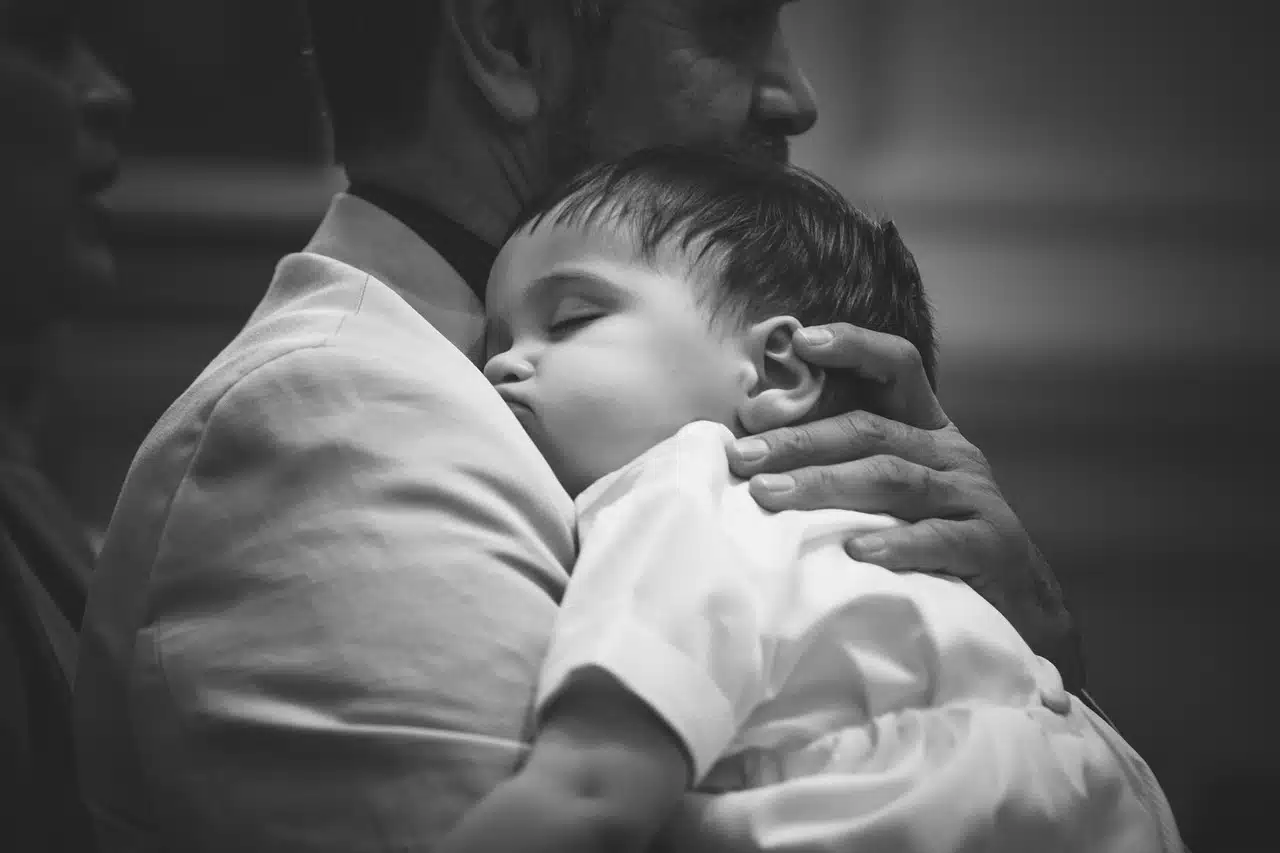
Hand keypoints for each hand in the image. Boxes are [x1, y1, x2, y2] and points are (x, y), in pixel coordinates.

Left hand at [725, 324, 1082, 688]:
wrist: (1016, 606)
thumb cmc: (930, 542)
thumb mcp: (889, 492)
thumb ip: (842, 463)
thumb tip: (753, 449)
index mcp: (926, 428)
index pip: (896, 366)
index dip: (853, 346)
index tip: (802, 341)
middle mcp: (951, 452)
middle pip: (871, 429)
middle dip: (800, 439)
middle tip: (744, 455)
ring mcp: (973, 497)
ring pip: (893, 478)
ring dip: (825, 484)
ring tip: (770, 494)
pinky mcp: (990, 545)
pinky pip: (938, 540)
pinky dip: (895, 545)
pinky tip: (855, 552)